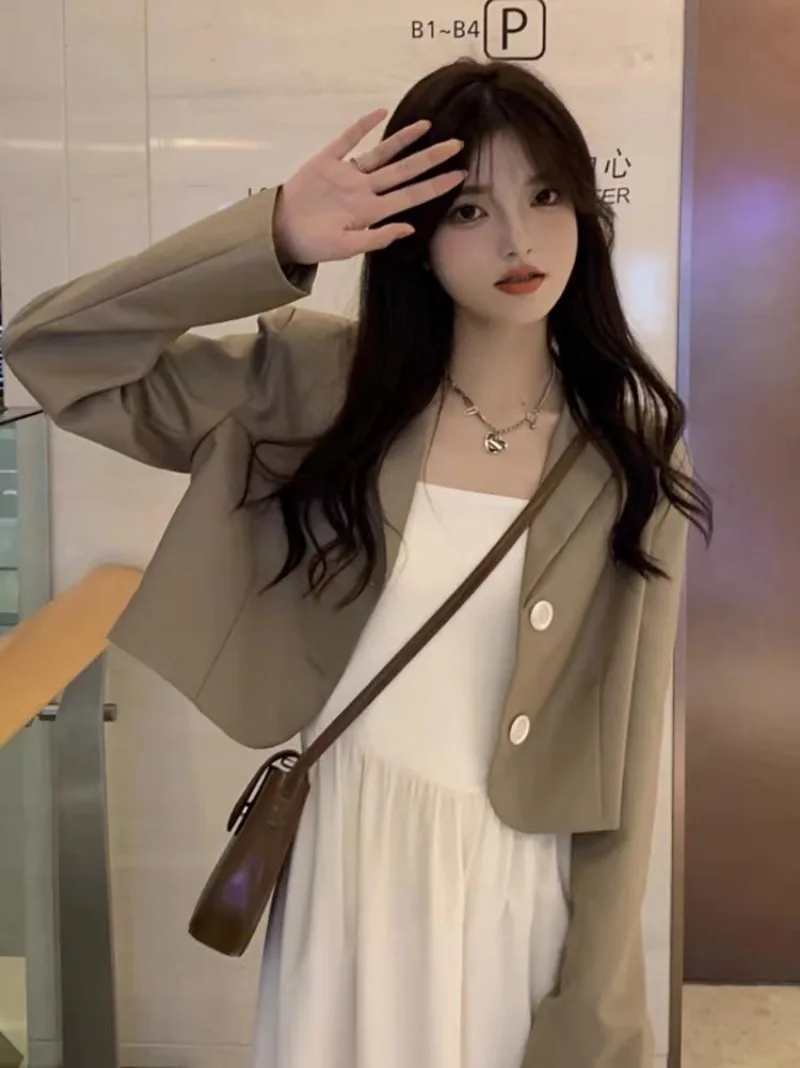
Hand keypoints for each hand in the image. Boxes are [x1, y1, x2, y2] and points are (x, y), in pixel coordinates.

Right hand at [273, 108, 465, 264]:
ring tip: (426, 125)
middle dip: (430, 159)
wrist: (281, 233)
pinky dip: (362, 126)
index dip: (435, 186)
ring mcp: (347, 174)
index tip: (460, 177)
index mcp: (371, 212)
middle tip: (458, 145)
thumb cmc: (314, 244)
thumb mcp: (345, 248)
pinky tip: (380, 113)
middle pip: (404, 171)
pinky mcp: (327, 161)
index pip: (410, 196)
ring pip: (381, 153)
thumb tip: (408, 228)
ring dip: (402, 139)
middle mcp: (365, 190)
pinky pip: (347, 140)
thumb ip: (376, 239)